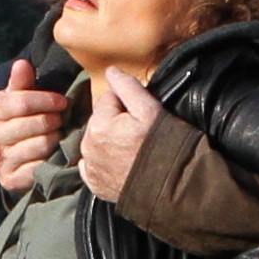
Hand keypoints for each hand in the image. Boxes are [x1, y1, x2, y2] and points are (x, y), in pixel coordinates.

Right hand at [0, 58, 67, 192]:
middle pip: (35, 125)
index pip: (22, 103)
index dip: (47, 100)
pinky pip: (38, 168)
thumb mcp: (14, 97)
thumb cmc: (13, 117)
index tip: (63, 102)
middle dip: (54, 120)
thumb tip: (22, 64)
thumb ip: (20, 82)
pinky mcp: (9, 180)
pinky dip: (50, 160)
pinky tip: (54, 154)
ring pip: (40, 145)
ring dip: (55, 139)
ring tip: (57, 136)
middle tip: (60, 120)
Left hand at [80, 67, 164, 201]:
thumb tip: (110, 70)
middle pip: (100, 121)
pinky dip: (103, 161)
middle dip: (115, 122)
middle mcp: (88, 146)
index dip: (127, 105)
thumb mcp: (150, 110)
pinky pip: (92, 164)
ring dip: (109, 141)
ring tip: (132, 150)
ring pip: (96, 141)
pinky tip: (120, 164)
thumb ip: (128, 87)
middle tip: (138, 134)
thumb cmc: (164, 146)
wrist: (171, 188)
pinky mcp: (93, 184)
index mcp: (99, 125)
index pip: (108, 99)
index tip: (141, 117)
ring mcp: (90, 167)